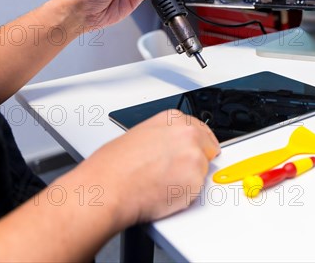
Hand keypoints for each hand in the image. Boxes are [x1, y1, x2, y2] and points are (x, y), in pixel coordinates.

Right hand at [85, 110, 219, 225]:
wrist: (107, 188)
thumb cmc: (113, 167)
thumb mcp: (139, 135)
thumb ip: (163, 137)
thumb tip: (170, 147)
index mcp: (173, 119)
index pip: (201, 130)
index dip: (196, 145)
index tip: (191, 152)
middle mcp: (187, 134)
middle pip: (207, 149)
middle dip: (195, 161)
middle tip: (172, 172)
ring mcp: (193, 156)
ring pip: (202, 172)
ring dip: (188, 179)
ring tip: (159, 182)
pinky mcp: (195, 181)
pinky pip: (196, 191)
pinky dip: (184, 195)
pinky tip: (162, 192)